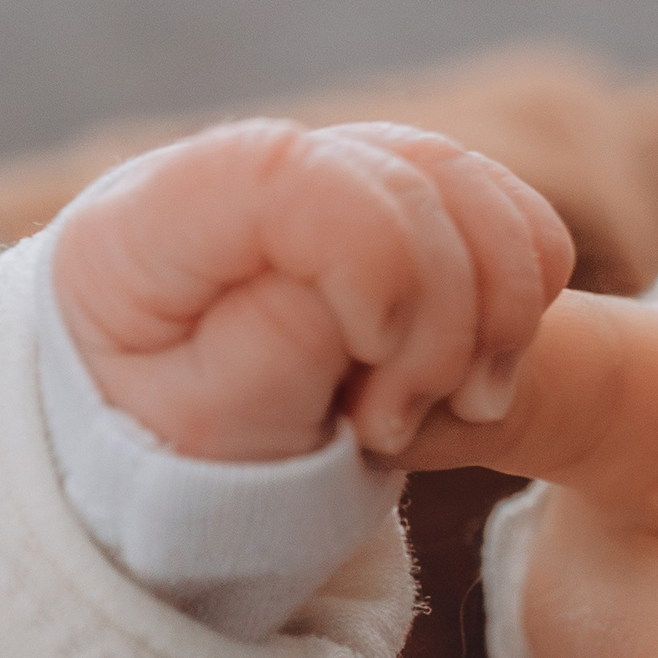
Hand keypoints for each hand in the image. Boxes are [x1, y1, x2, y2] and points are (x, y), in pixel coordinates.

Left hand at [50, 118, 572, 460]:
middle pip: (388, 176)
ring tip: (460, 409)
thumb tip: (352, 280)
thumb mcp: (204, 439)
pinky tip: (482, 371)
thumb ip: (270, 349)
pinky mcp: (377, 197)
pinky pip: (493, 202)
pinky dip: (520, 283)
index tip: (375, 356)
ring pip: (456, 178)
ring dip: (495, 306)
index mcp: (137, 233)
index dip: (370, 252)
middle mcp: (222, 179)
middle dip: (436, 313)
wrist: (197, 486)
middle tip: (395, 426)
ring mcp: (309, 178)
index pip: (280, 172)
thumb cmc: (179, 471)